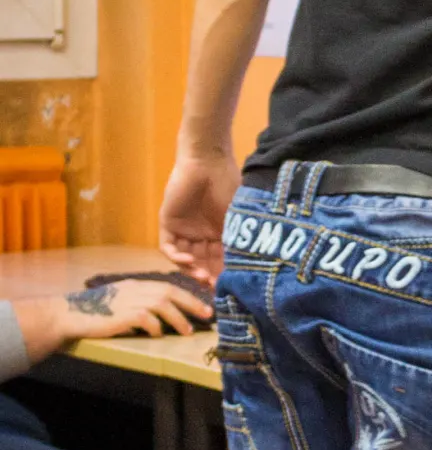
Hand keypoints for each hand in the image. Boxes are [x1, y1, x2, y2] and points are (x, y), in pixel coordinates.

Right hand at [15, 276, 214, 366]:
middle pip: (170, 292)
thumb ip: (140, 303)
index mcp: (135, 284)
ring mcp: (128, 300)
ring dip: (178, 318)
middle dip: (192, 303)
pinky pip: (146, 319)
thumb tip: (162, 317)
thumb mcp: (121, 301)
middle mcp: (134, 288)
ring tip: (187, 331)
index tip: (203, 305)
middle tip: (207, 315)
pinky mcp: (121, 314)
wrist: (68, 315)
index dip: (188, 295)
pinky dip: (155, 327)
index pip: (168, 285)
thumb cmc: (95, 312)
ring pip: (162, 304)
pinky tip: (158, 335)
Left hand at [159, 150, 239, 288]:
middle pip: (202, 263)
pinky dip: (178, 258)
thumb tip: (244, 267)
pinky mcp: (168, 224)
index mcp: (219, 233)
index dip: (224, 274)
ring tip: (202, 277)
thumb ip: (236, 241)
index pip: (220, 260)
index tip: (231, 287)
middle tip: (215, 287)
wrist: (208, 162)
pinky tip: (189, 261)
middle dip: (208, 277)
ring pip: (185, 260)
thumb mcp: (237, 218)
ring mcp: (184, 230)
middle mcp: (201, 234)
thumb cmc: (228, 184)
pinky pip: (169, 248)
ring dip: (193, 271)